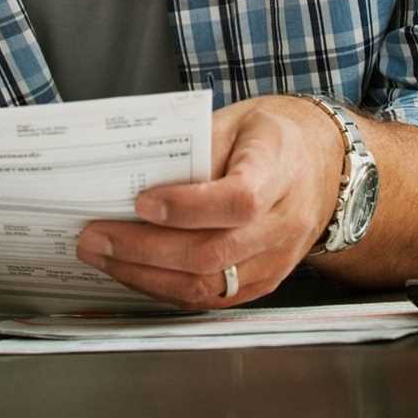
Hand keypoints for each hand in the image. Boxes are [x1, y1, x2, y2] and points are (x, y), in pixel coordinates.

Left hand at [76, 96, 342, 308]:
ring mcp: (276, 261)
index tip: (141, 201)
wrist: (323, 164)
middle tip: (94, 237)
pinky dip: (167, 288)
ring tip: (101, 257)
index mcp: (277, 171)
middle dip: (143, 250)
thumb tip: (141, 177)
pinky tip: (133, 272)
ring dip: (146, 276)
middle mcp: (282, 224)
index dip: (187, 207)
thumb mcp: (237, 120)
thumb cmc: (271, 135)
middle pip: (212, 253)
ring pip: (208, 285)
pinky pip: (213, 296)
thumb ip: (196, 147)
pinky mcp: (266, 282)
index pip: (237, 200)